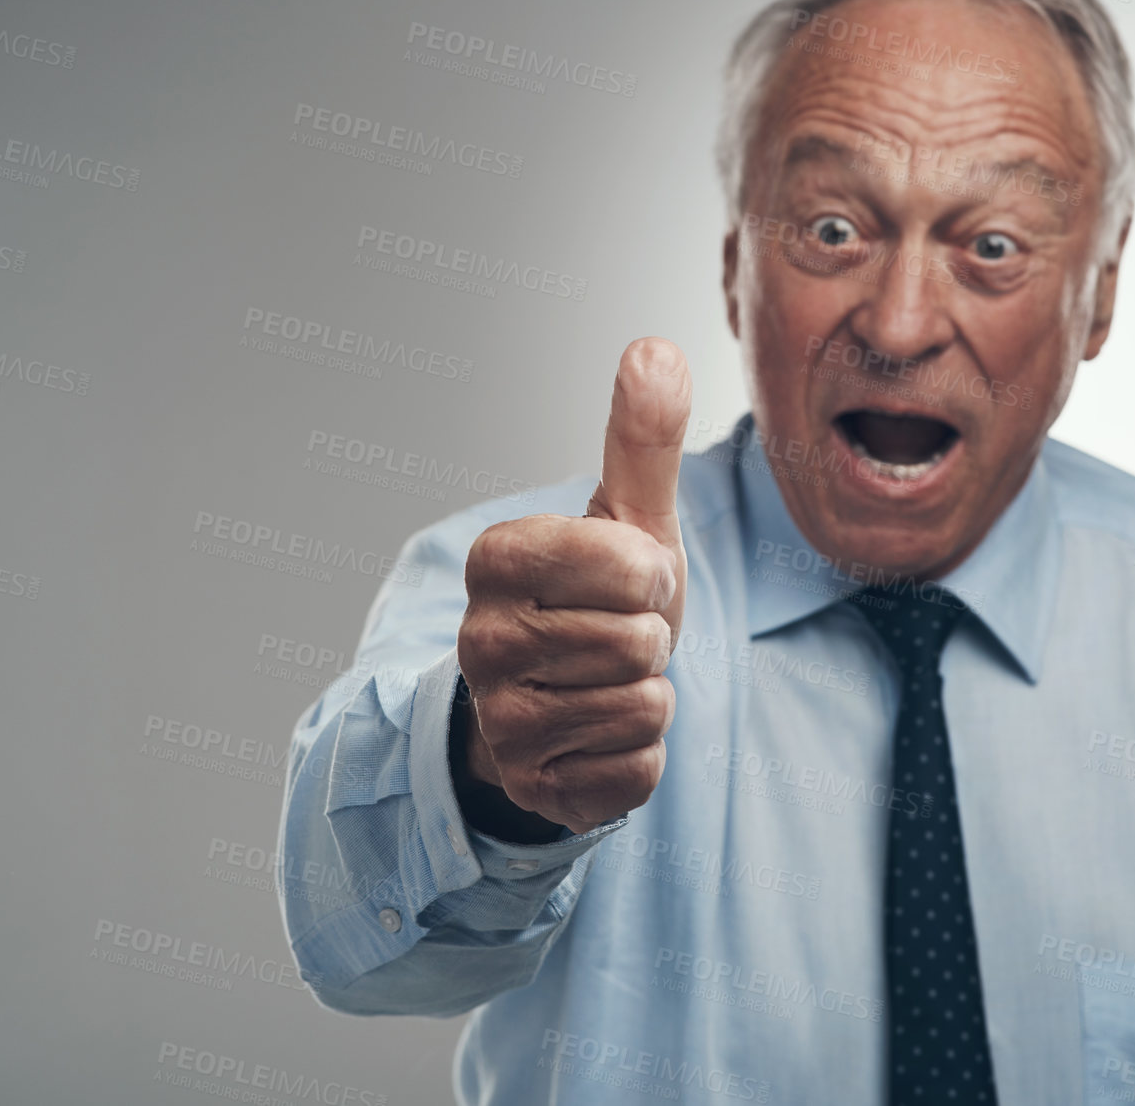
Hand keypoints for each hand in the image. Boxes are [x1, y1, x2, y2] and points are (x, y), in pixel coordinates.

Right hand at [456, 338, 690, 833]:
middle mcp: (479, 640)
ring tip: (607, 681)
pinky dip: (638, 754)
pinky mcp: (530, 787)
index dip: (652, 575)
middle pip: (637, 641)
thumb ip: (641, 438)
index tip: (626, 579)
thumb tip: (655, 347)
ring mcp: (498, 721)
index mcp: (498, 558)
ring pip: (640, 704)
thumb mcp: (629, 517)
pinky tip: (600, 736)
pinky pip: (637, 771)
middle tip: (617, 636)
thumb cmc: (600, 598)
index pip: (631, 565)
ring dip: (647, 696)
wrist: (566, 699)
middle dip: (650, 640)